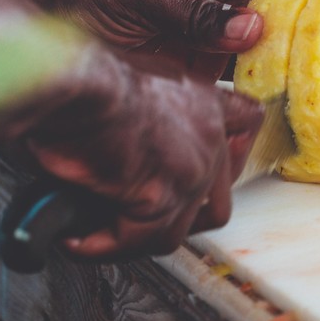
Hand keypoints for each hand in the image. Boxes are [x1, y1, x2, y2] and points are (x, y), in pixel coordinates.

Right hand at [0, 45, 263, 259]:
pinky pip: (136, 240)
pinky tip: (76, 237)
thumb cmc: (85, 74)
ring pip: (175, 229)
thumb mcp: (130, 79)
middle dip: (178, 218)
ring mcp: (190, 169)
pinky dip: (101, 246)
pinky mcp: (160, 197)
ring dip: (135, 237)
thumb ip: (146, 111)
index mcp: (202, 99)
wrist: (73, 82)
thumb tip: (127, 143)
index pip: (246, 122)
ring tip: (99, 232)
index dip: (231, 151)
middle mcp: (207, 135)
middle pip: (219, 199)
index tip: (207, 169)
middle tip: (139, 220)